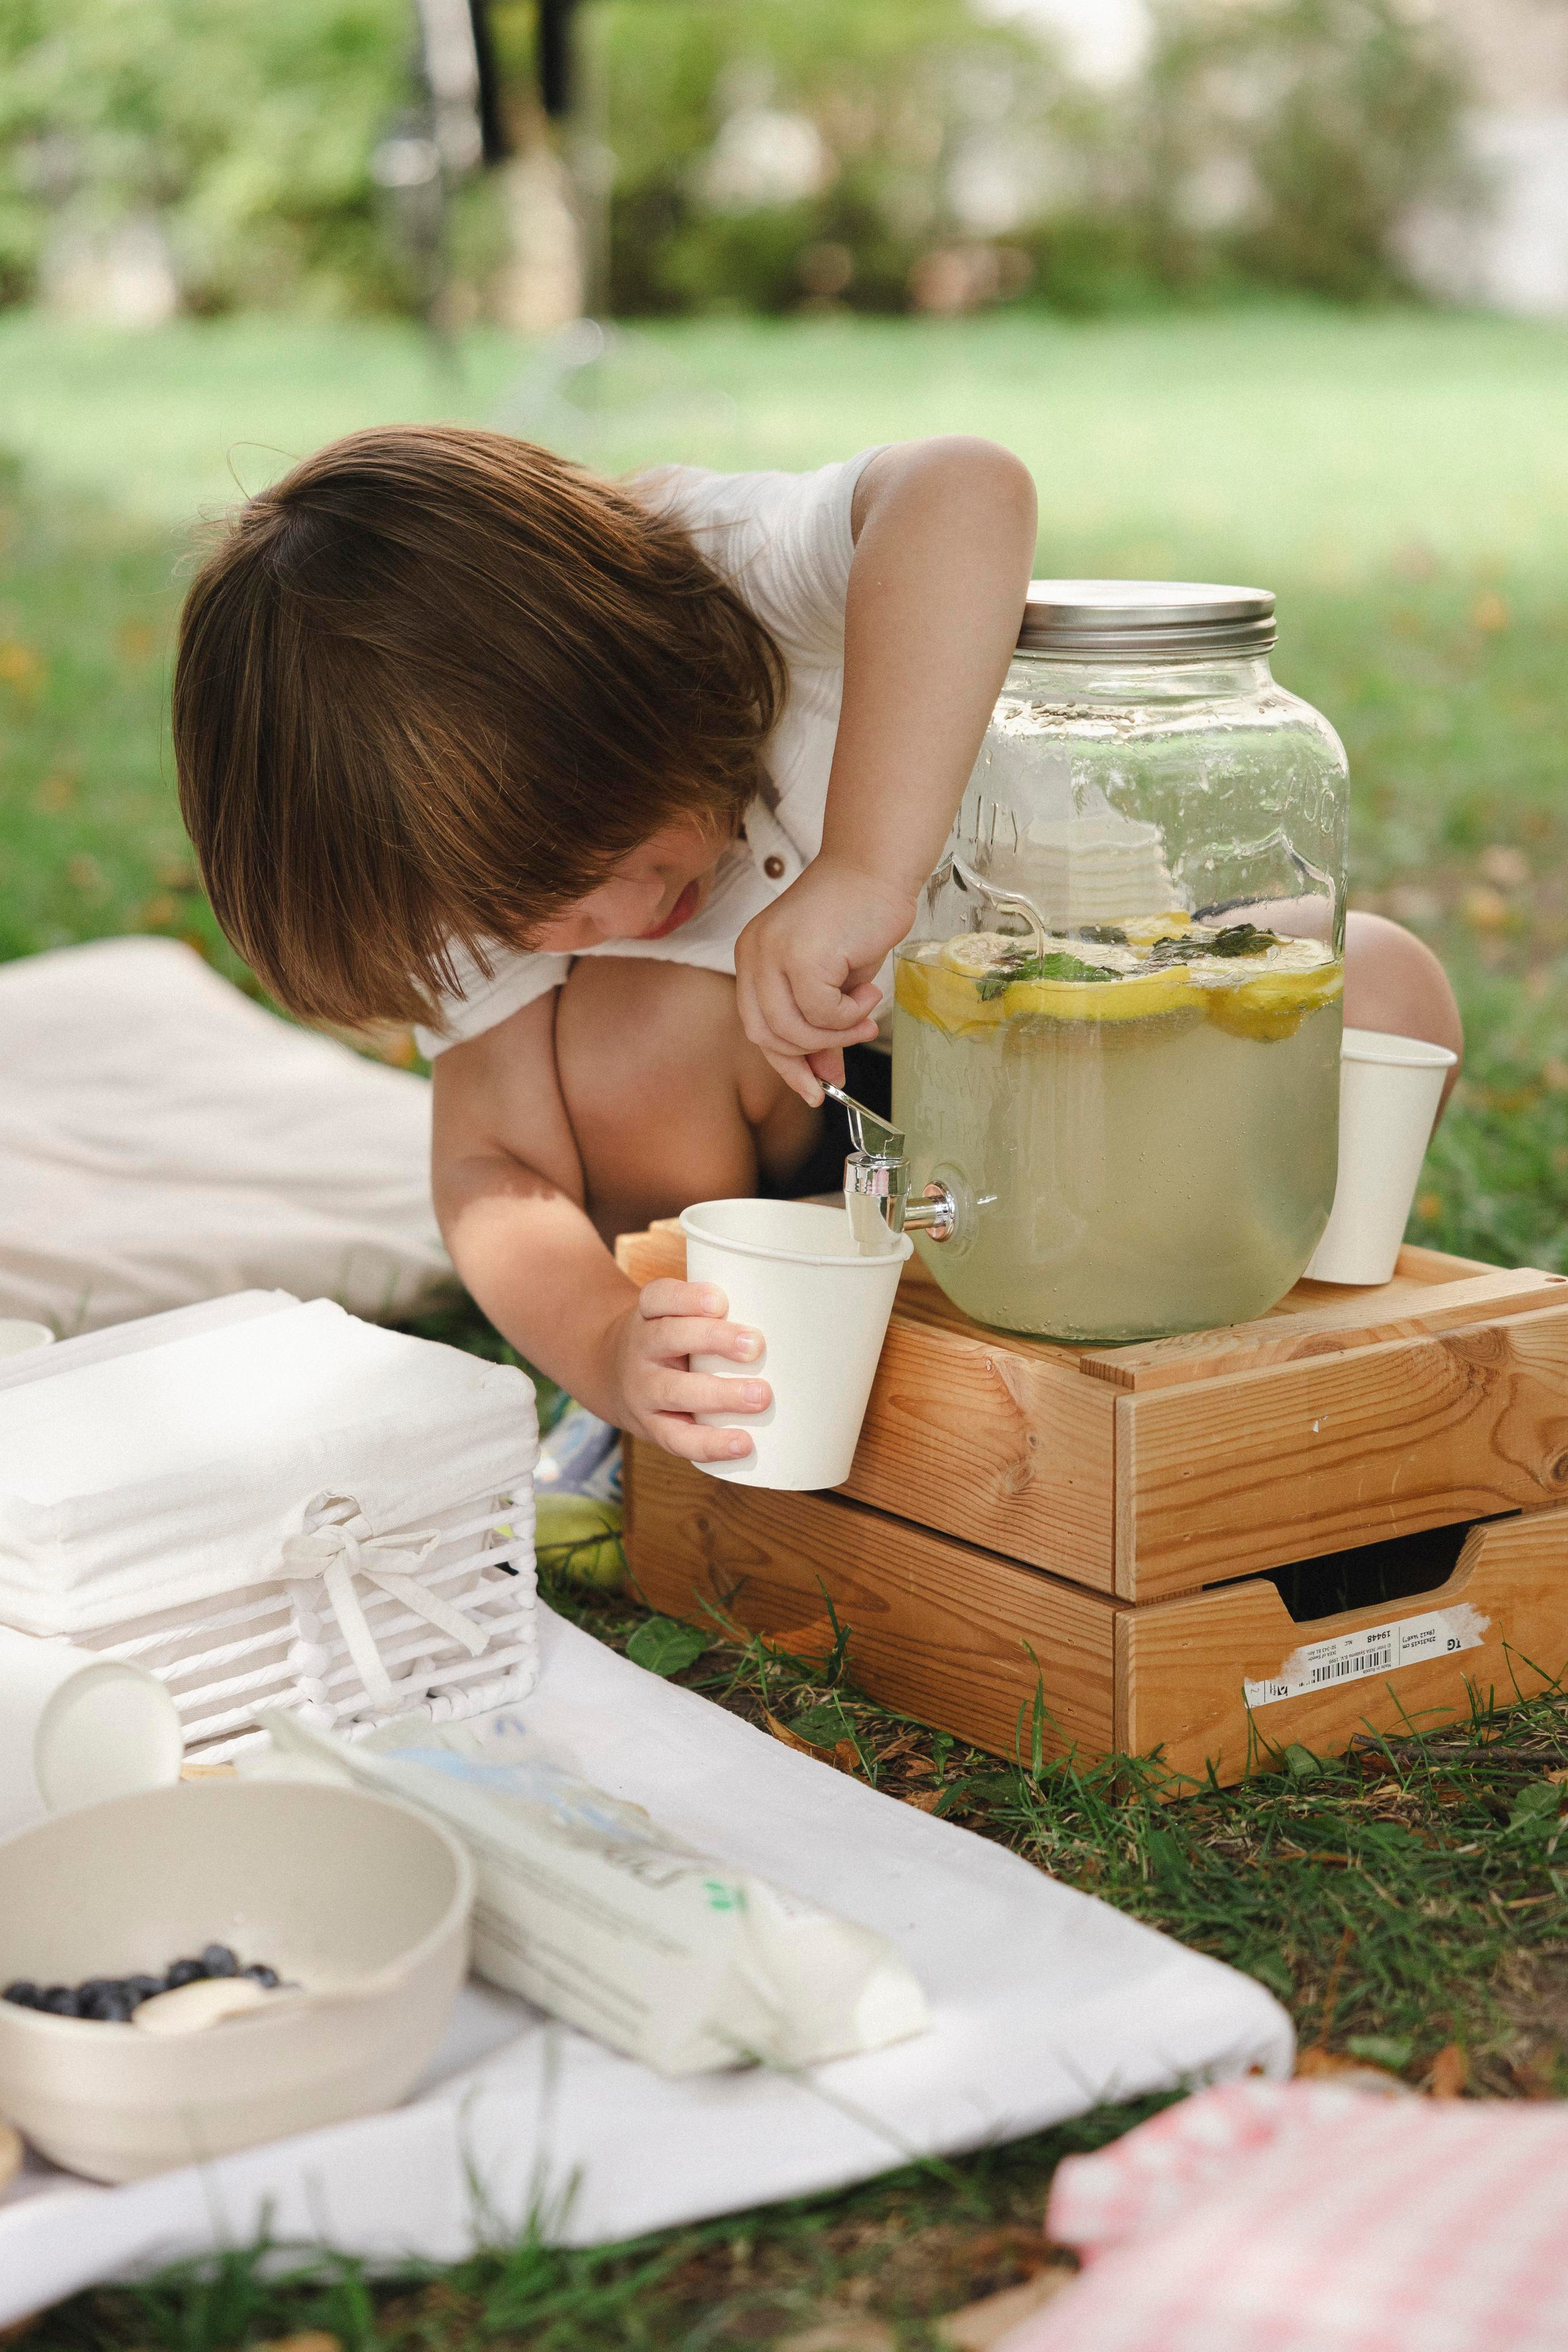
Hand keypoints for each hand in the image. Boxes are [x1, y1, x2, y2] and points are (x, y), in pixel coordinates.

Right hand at [607, 1279, 769, 1462]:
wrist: (609, 1374)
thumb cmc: (668, 1340)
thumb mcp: (672, 1314)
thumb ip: (713, 1314)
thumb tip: (786, 1317)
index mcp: (649, 1314)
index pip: (659, 1297)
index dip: (687, 1298)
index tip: (720, 1301)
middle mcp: (641, 1348)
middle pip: (669, 1337)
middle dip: (713, 1340)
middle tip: (755, 1345)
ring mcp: (642, 1390)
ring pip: (675, 1390)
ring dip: (719, 1395)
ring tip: (760, 1396)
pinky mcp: (650, 1427)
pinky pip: (677, 1439)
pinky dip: (710, 1444)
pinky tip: (742, 1444)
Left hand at [734, 856, 913, 1103]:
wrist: (876, 870)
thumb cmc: (856, 918)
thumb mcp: (832, 982)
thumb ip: (821, 1026)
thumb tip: (825, 1079)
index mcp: (752, 959)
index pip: (757, 1027)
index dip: (786, 1065)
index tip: (814, 1089)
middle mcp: (753, 955)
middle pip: (766, 1035)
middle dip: (811, 1053)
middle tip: (851, 1044)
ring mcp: (771, 953)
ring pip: (793, 1030)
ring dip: (837, 1034)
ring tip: (865, 1015)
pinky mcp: (799, 954)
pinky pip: (823, 1012)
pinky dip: (851, 1013)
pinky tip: (869, 991)